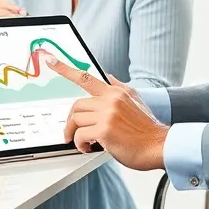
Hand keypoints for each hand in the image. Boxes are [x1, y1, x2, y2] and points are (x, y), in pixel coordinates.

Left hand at [43, 53, 167, 170]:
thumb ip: (119, 88)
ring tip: (85, 143)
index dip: (65, 69)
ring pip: (76, 120)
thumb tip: (108, 76)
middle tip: (70, 133)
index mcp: (115, 92)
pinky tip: (89, 148)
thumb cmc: (146, 129)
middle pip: (77, 105)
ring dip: (75, 134)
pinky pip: (80, 135)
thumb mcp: (135, 101)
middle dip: (71, 121)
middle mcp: (110, 99)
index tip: (50, 60)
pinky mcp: (104, 130)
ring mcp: (107, 114)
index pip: (86, 77)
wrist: (158, 146)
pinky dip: (80, 144)